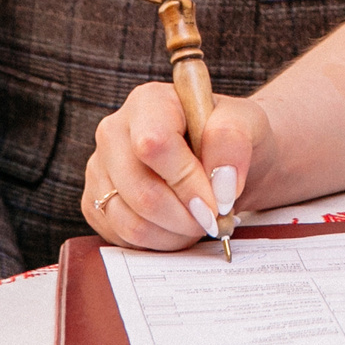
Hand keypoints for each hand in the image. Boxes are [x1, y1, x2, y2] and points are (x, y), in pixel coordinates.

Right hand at [85, 81, 269, 250]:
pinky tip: (178, 227)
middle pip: (141, 191)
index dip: (186, 181)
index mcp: (148, 102)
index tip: (217, 201)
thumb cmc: (230, 137)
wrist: (222, 160)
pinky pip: (122, 237)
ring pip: (130, 221)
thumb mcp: (248, 122)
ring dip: (175, 233)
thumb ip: (233, 140)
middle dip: (186, 216)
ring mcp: (100, 169)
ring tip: (199, 221)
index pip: (153, 145)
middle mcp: (114, 132)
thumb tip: (220, 182)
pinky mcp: (95, 203)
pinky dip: (158, 242)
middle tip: (213, 218)